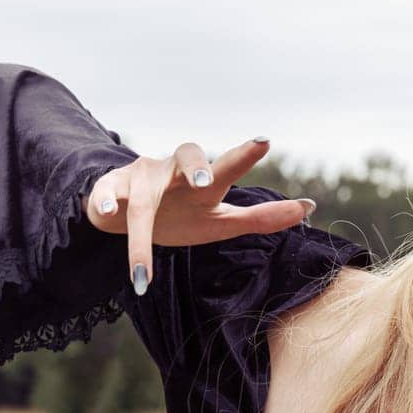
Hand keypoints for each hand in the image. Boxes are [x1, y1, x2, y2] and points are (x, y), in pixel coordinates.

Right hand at [85, 138, 316, 293]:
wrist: (125, 216)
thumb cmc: (180, 215)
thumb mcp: (220, 221)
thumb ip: (260, 218)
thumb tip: (308, 208)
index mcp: (203, 181)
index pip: (226, 165)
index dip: (244, 155)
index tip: (266, 142)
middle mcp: (174, 172)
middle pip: (185, 156)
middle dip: (195, 166)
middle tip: (204, 183)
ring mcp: (141, 178)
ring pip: (143, 197)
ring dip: (141, 232)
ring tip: (142, 271)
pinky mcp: (109, 188)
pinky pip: (104, 194)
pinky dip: (103, 203)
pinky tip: (104, 215)